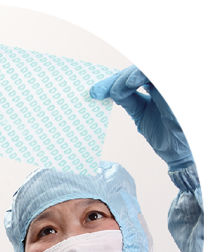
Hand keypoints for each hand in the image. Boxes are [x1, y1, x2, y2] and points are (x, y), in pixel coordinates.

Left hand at [90, 55, 191, 169]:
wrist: (180, 155)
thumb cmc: (165, 135)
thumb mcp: (140, 114)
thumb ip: (128, 100)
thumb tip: (108, 90)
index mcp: (159, 85)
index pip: (134, 73)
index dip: (114, 79)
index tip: (95, 92)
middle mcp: (169, 81)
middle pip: (142, 66)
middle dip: (119, 77)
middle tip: (102, 91)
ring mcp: (178, 84)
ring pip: (157, 64)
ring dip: (135, 71)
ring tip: (123, 86)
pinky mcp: (187, 90)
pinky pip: (176, 72)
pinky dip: (159, 68)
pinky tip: (140, 76)